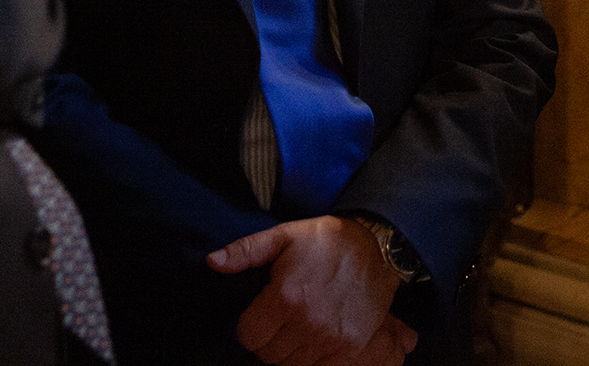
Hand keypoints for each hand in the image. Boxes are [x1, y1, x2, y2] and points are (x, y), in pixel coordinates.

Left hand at [209, 216, 408, 364]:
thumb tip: (212, 261)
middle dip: (268, 339)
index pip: (248, 336)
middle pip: (267, 354)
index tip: (259, 315)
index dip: (249, 326)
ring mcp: (330, 339)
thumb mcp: (283, 236)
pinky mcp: (349, 349)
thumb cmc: (326, 241)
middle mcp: (306, 322)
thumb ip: (244, 251)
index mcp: (285, 296)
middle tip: (279, 320)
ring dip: (288, 351)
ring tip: (296, 328)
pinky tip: (313, 341)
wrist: (376, 249)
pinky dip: (311, 359)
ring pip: (290, 365)